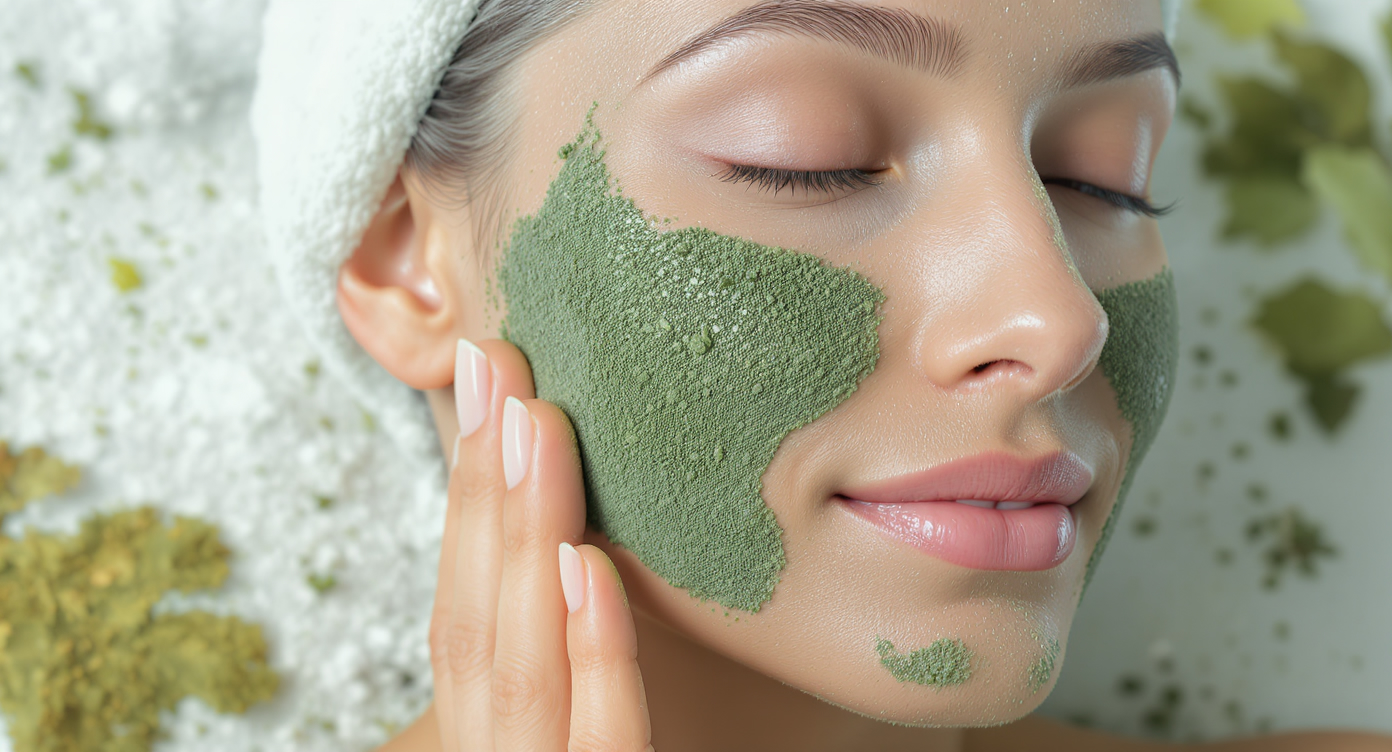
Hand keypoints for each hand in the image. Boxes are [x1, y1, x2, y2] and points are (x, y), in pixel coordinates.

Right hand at [428, 338, 653, 750]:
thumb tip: (582, 536)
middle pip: (472, 626)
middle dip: (482, 492)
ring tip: (536, 426)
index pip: (461, 617)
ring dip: (523, 540)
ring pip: (518, 669)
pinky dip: (592, 654)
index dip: (467, 501)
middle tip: (499, 366)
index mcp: (491, 739)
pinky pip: (601, 743)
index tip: (487, 385)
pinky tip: (588, 565)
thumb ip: (569, 664)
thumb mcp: (576, 729)